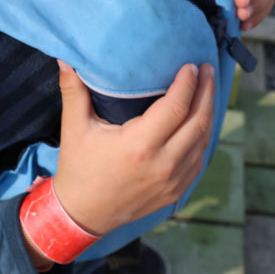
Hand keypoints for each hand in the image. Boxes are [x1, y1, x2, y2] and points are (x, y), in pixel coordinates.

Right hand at [52, 60, 214, 237]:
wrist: (83, 215)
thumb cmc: (79, 168)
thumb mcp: (74, 127)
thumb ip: (73, 90)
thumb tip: (66, 58)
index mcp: (139, 146)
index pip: (176, 107)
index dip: (187, 84)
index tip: (190, 65)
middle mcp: (162, 164)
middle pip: (198, 121)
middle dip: (206, 91)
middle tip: (207, 69)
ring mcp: (173, 181)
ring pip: (203, 140)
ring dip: (208, 111)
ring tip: (207, 88)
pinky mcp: (176, 191)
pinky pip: (199, 158)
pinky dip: (202, 135)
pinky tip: (200, 119)